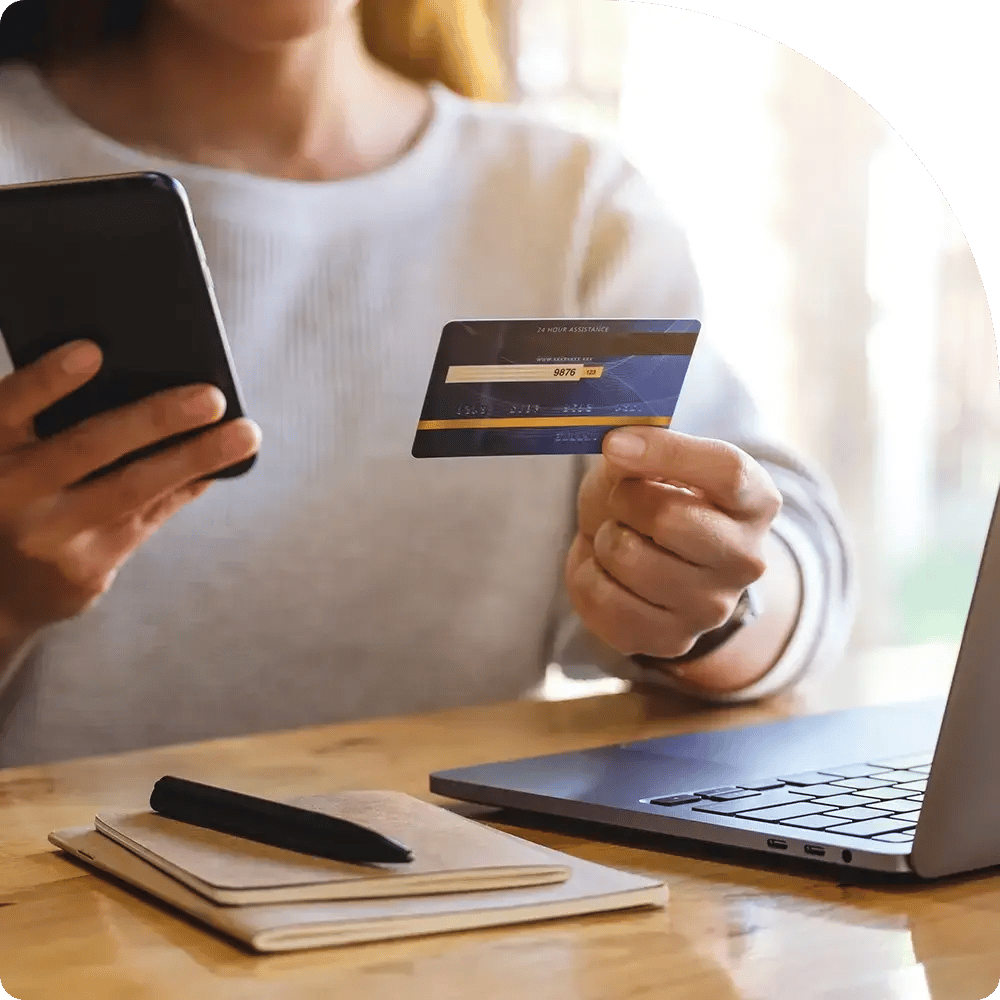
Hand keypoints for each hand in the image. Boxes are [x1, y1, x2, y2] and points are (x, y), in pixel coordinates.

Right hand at [0, 341, 260, 646]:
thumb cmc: (10, 495)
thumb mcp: (7, 456)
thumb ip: (45, 422)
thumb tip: (146, 377)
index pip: (8, 405)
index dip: (46, 379)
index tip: (93, 350)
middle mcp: (7, 495)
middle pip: (87, 446)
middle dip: (156, 419)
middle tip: (212, 396)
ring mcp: (47, 539)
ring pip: (134, 488)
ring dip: (197, 457)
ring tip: (246, 434)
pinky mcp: (84, 572)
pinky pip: (149, 517)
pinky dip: (187, 485)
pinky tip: (220, 464)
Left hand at [566, 426, 782, 661]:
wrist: (655, 561)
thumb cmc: (657, 497)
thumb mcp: (658, 459)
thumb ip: (645, 446)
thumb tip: (619, 447)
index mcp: (757, 502)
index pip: (727, 471)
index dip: (665, 452)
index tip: (615, 444)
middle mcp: (746, 560)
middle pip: (669, 518)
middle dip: (624, 499)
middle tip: (621, 500)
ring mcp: (711, 608)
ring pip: (628, 557)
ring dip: (604, 538)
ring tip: (617, 536)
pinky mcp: (671, 640)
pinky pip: (602, 599)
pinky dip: (586, 575)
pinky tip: (603, 570)